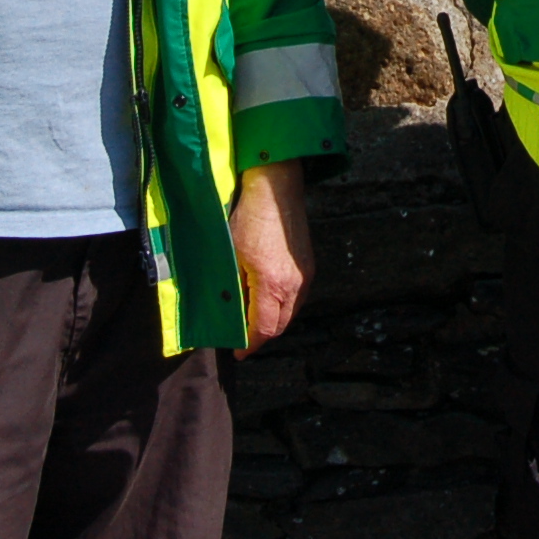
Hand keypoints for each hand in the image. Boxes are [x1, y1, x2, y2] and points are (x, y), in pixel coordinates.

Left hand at [228, 160, 312, 354]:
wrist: (277, 187)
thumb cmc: (249, 217)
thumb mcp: (231, 254)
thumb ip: (232, 288)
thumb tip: (228, 312)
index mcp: (272, 284)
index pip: (264, 329)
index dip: (250, 344)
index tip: (239, 352)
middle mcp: (294, 284)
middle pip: (281, 325)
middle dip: (263, 336)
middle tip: (245, 339)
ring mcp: (306, 274)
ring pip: (292, 312)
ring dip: (275, 320)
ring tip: (255, 319)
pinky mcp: (309, 264)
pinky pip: (298, 297)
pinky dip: (284, 305)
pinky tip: (270, 298)